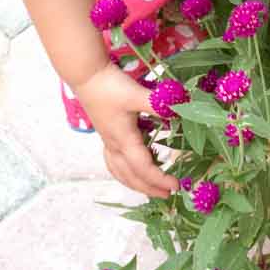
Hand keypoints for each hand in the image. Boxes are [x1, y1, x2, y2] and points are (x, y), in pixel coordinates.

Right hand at [75, 63, 179, 199]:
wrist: (87, 75)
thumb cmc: (111, 85)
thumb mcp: (138, 94)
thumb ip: (160, 105)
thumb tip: (182, 111)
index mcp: (123, 140)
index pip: (143, 168)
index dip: (159, 179)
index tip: (176, 186)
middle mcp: (114, 145)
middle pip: (131, 176)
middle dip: (149, 188)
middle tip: (168, 194)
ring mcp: (108, 141)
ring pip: (120, 172)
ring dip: (135, 183)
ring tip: (150, 188)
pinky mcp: (106, 134)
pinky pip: (114, 162)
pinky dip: (124, 171)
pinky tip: (131, 168)